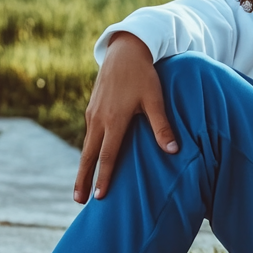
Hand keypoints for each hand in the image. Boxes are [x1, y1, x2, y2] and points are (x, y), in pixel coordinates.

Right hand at [74, 31, 177, 202]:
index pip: (107, 156)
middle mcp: (99, 120)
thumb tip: (173, 151)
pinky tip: (90, 160)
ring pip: (86, 146)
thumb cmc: (143, 76)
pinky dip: (87, 152)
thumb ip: (162, 127)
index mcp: (114, 120)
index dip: (103, 178)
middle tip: (79, 201)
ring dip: (83, 167)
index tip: (100, 197)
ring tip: (81, 186)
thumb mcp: (155, 100)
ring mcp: (92, 114)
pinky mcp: (91, 109)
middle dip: (83, 179)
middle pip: (89, 156)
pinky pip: (88, 135)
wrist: (124, 52)